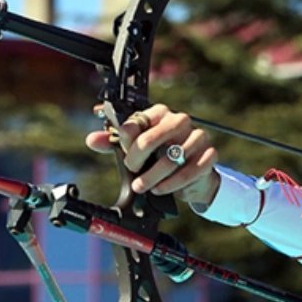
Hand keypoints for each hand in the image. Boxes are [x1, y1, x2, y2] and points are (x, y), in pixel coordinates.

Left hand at [85, 104, 220, 207]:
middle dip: (137, 159)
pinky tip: (162, 189)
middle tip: (132, 171)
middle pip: (151, 138)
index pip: (137, 122)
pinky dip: (173, 183)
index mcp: (160, 113)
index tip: (126, 160)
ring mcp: (198, 137)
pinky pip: (189, 170)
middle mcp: (180, 120)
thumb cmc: (161, 157)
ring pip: (171, 158)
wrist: (192, 176)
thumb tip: (92, 140)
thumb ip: (114, 142)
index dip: (127, 143)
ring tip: (144, 186)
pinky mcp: (210, 155)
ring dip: (153, 176)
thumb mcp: (136, 149)